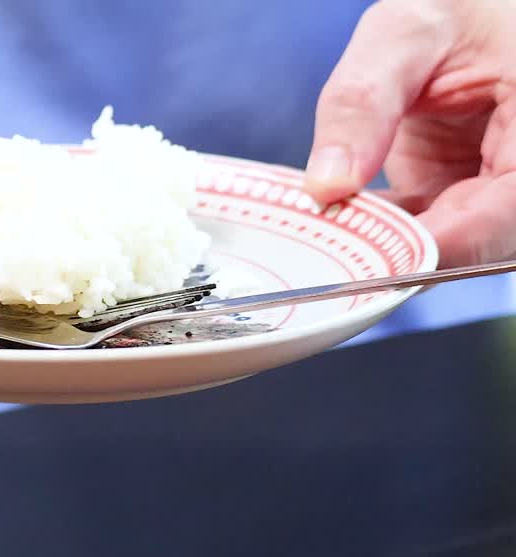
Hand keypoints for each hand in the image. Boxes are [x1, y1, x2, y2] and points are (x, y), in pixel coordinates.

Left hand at [304, 0, 515, 267]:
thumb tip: (326, 186)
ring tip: (324, 245)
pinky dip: (376, 234)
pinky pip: (423, 232)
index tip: (378, 262)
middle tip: (331, 266)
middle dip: (406, 255)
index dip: (446, 243)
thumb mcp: (405, 34)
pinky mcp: (459, 194)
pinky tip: (331, 227)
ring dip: (386, 250)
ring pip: (450, 246)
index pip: (507, 210)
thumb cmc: (452, 7)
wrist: (461, 12)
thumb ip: (363, 103)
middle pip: (481, 241)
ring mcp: (495, 185)